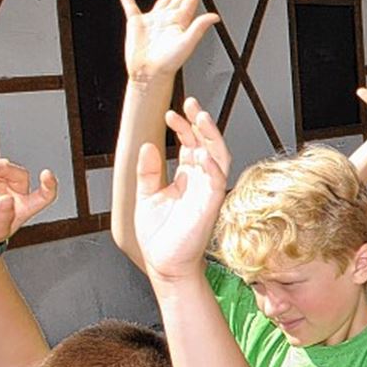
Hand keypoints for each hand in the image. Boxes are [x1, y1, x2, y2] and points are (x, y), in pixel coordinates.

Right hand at [0, 159, 56, 254]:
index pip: (45, 196)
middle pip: (18, 174)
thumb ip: (3, 218)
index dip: (49, 185)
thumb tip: (8, 199)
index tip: (46, 174)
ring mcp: (2, 185)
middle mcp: (17, 194)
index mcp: (25, 209)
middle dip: (2, 168)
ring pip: (1, 167)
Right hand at [119, 0, 220, 83]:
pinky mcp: (136, 23)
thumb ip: (199, 28)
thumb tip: (214, 16)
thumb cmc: (168, 63)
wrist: (149, 73)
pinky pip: (130, 6)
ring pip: (162, 0)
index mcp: (181, 23)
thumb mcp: (187, 42)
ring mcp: (153, 21)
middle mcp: (169, 20)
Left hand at [133, 98, 229, 280]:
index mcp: (187, 177)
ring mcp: (208, 191)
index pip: (190, 144)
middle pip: (207, 144)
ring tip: (200, 118)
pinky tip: (202, 153)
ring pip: (219, 156)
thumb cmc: (159, 235)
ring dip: (211, 137)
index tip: (169, 113)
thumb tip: (148, 146)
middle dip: (200, 123)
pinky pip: (217, 181)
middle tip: (190, 103)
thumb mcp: (147, 196)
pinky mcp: (210, 205)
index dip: (182, 127)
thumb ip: (149, 171)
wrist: (164, 263)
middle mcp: (201, 181)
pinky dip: (212, 166)